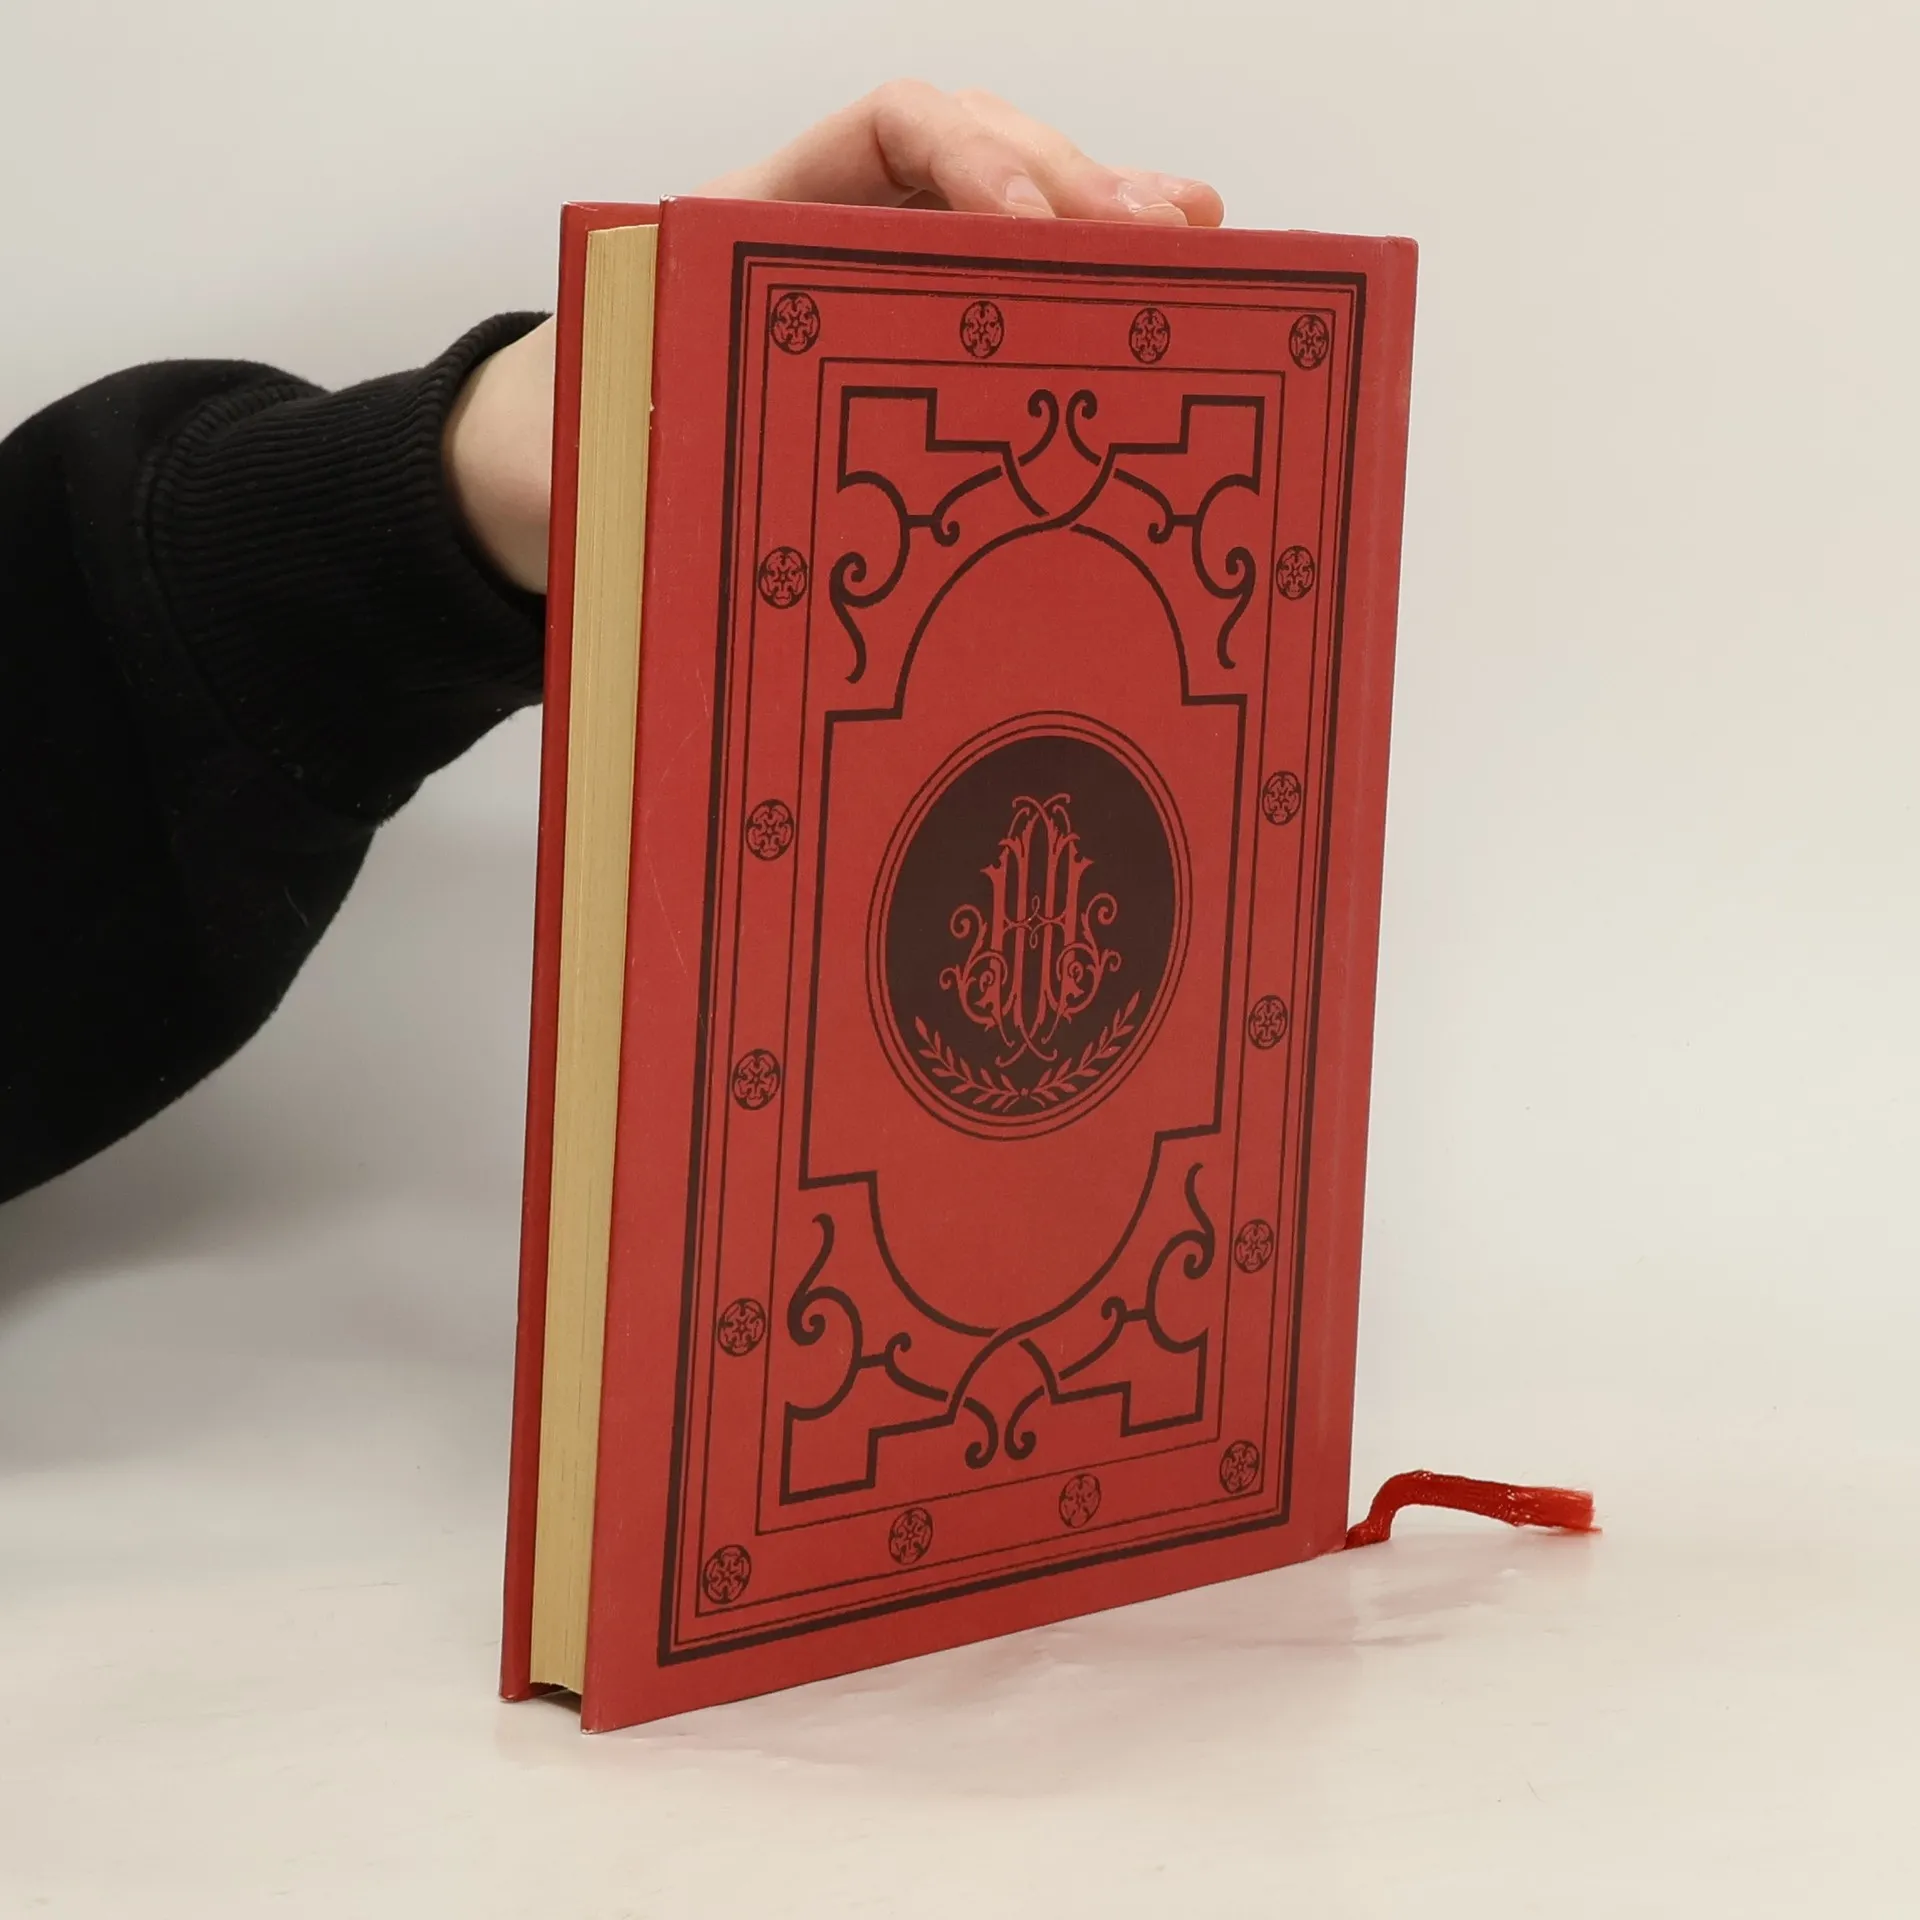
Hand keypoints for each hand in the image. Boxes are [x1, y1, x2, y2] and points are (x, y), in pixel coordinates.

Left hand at [446, 83, 1224, 591]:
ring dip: (1105, 215)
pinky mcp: (919, 343)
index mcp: (755, 226)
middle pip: (977, 156)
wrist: (563, 476)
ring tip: (1190, 236)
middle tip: (1154, 238)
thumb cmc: (584, 449)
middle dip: (1071, 185)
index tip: (1026, 232)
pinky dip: (1090, 274)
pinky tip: (1168, 268)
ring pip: (1010, 211)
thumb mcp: (588, 441)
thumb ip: (623, 442)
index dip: (970, 160)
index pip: (886, 131)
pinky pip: (1013, 288)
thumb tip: (668, 486)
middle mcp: (833, 234)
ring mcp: (882, 283)